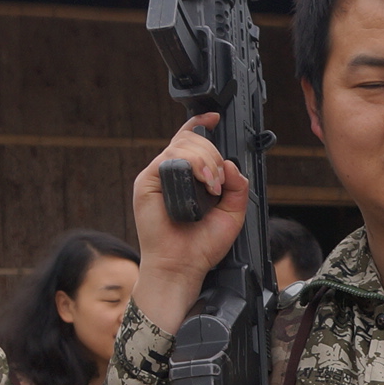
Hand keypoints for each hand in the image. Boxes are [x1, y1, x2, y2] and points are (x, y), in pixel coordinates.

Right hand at [130, 115, 250, 333]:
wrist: (183, 266)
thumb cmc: (201, 246)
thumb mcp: (232, 213)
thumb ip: (237, 186)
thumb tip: (230, 164)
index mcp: (186, 179)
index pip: (189, 142)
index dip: (200, 125)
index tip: (214, 118)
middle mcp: (170, 174)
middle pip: (191, 141)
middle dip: (213, 154)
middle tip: (220, 183)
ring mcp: (157, 176)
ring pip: (182, 145)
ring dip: (206, 160)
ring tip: (214, 185)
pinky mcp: (147, 182)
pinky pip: (170, 158)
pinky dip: (193, 165)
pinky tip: (205, 182)